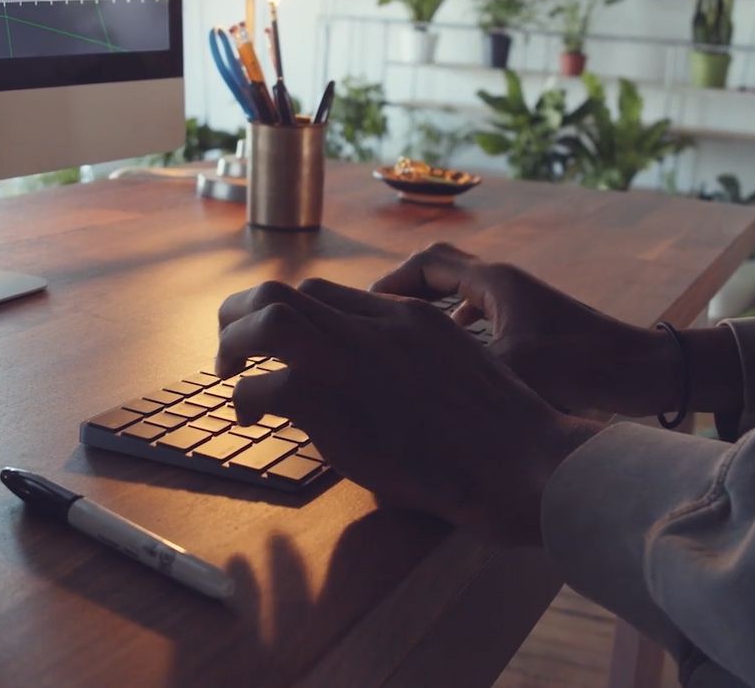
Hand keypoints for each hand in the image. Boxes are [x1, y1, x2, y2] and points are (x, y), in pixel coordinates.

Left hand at [216, 279, 601, 544]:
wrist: (527, 463)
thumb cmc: (510, 440)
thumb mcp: (469, 372)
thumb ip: (425, 364)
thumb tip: (390, 386)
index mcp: (410, 318)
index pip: (328, 293)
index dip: (290, 313)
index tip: (276, 342)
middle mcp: (378, 327)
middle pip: (287, 290)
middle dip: (244, 313)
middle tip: (231, 346)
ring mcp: (355, 361)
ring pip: (267, 318)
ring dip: (234, 342)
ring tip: (228, 372)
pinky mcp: (336, 404)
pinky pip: (266, 385)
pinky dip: (247, 399)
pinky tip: (250, 418)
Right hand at [370, 243, 684, 417]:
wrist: (646, 372)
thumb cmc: (582, 366)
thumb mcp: (511, 369)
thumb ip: (457, 368)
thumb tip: (404, 380)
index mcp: (495, 281)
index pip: (426, 263)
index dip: (390, 283)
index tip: (363, 310)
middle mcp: (505, 283)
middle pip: (440, 270)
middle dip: (404, 290)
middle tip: (375, 320)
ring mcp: (521, 302)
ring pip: (460, 293)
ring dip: (429, 310)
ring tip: (401, 341)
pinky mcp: (533, 323)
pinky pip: (480, 314)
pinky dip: (456, 328)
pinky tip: (450, 361)